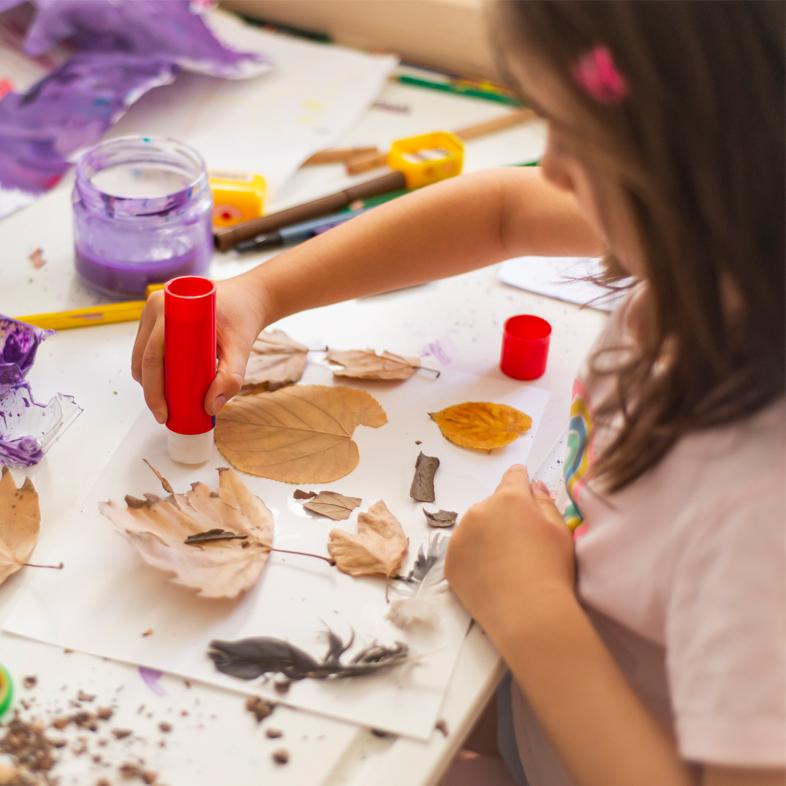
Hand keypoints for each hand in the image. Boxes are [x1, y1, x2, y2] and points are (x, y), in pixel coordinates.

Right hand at [131, 274, 267, 422]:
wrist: (248, 298)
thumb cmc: (242, 319)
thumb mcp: (241, 350)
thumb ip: (231, 378)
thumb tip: (210, 407)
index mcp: (170, 309)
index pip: (152, 356)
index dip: (153, 389)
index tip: (163, 413)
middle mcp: (156, 307)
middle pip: (142, 358)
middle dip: (151, 390)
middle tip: (167, 414)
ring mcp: (154, 313)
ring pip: (142, 355)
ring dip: (150, 380)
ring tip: (169, 402)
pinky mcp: (157, 319)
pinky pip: (147, 349)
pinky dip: (153, 369)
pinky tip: (165, 386)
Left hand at [445, 465, 575, 636]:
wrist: (527, 614)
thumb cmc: (551, 570)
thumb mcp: (560, 531)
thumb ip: (545, 503)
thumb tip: (534, 486)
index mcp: (509, 498)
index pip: (513, 476)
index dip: (521, 481)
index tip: (524, 488)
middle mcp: (479, 510)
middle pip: (493, 505)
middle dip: (504, 516)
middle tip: (520, 543)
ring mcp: (460, 535)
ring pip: (475, 527)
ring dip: (486, 535)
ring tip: (505, 563)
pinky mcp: (450, 560)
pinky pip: (463, 550)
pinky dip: (473, 557)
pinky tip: (491, 575)